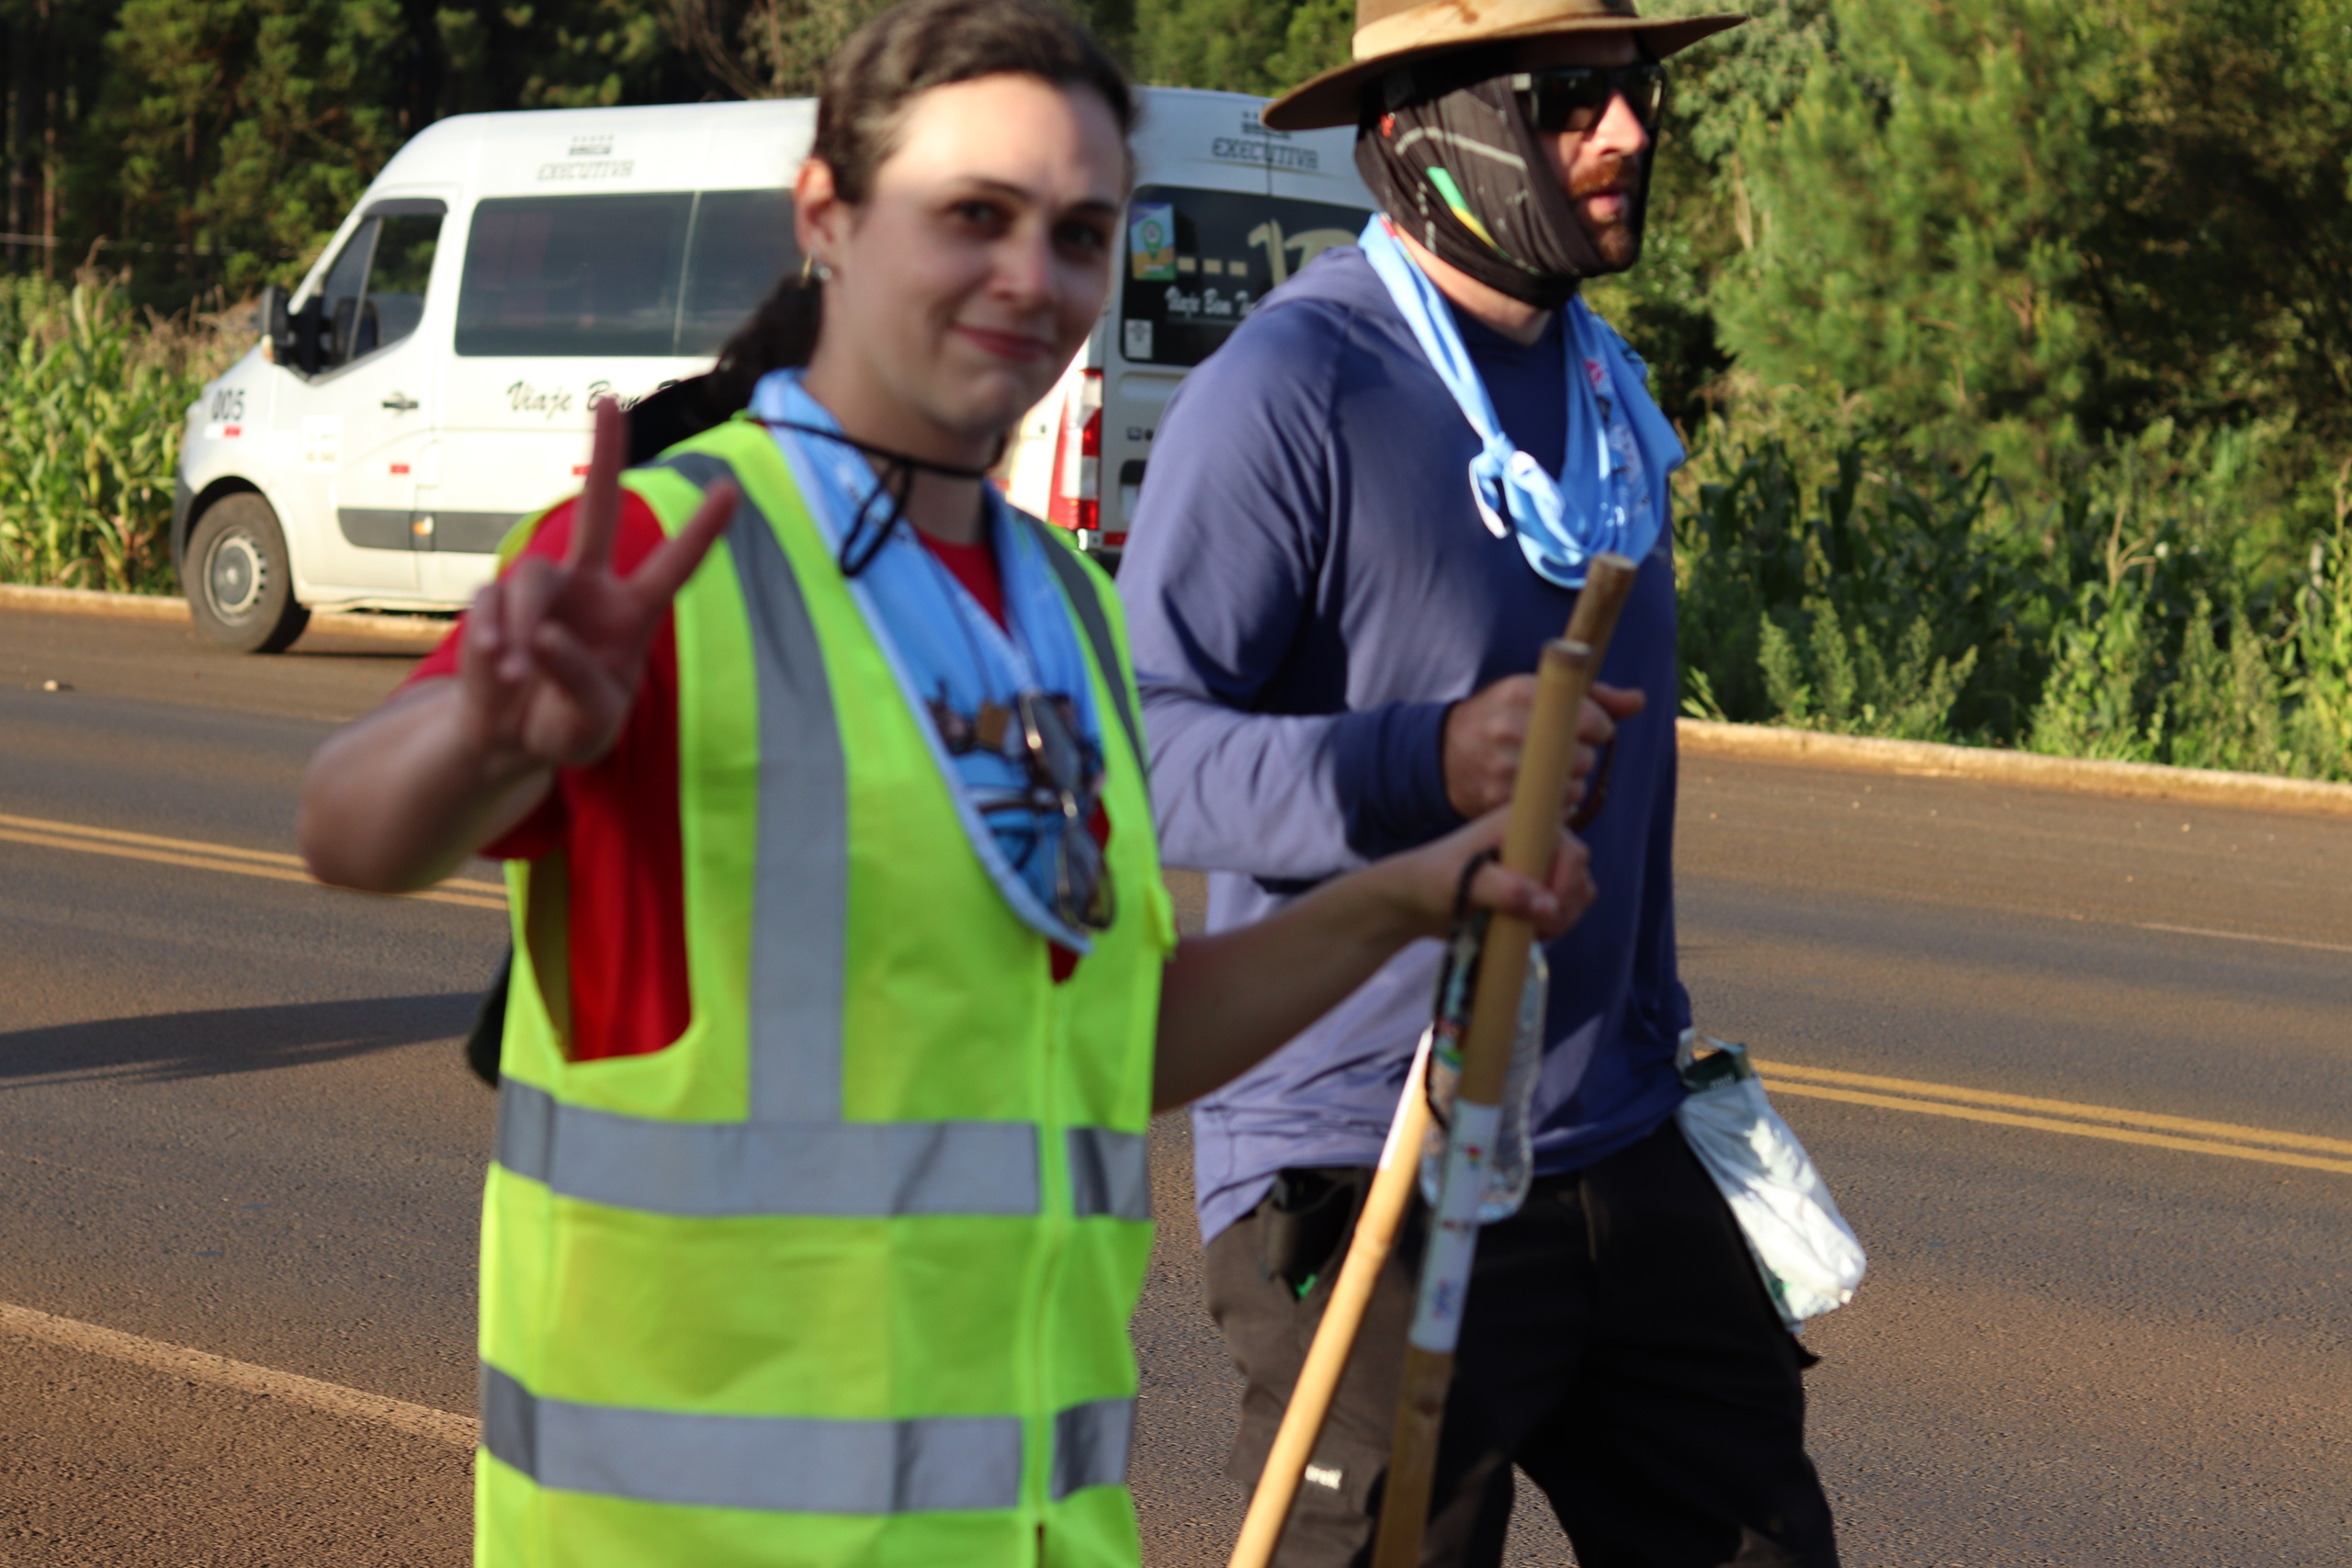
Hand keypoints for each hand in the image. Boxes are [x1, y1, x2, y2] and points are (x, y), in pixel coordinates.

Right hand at [458, 397, 736, 774]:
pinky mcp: (494, 604)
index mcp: (632, 614)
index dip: (701, 531)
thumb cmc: (568, 725)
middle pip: (595, 509)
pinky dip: (493, 642)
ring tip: (519, 675)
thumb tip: (547, 633)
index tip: (731, 488)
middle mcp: (589, 589)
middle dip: (602, 452)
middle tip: (609, 398)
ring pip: (530, 579)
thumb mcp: (593, 721)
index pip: (673, 567)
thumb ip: (580, 678)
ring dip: (523, 626)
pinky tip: (501, 671)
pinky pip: (491, 606)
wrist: (511, 741)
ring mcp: (541, 592)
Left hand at [1381, 807, 1595, 943]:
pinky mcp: (1538, 888)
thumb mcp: (1463, 883)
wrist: (1416, 900)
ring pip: (1578, 894)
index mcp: (1523, 823)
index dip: (1564, 883)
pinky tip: (1528, 932)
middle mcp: (1538, 839)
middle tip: (1532, 929)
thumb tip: (1548, 905)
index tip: (1542, 910)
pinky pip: (1567, 907)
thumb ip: (1504, 891)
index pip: (1571, 851)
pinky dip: (1556, 923)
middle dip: (1562, 908)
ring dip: (1561, 919)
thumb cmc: (1433, 881)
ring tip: (1525, 931)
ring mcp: (1540, 864)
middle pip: (1579, 875)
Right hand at [1442, 678, 1646, 819]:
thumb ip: (1593, 697)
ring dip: (1571, 784)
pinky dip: (1555, 806)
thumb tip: (1638, 701)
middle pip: (1581, 756)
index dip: (1599, 727)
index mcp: (1520, 691)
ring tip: (1549, 773)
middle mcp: (1507, 727)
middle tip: (1564, 753)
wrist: (1446, 753)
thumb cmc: (1505, 718)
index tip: (1592, 729)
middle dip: (1583, 757)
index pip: (1587, 716)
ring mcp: (1500, 766)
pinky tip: (1540, 792)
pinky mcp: (1497, 800)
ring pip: (1570, 787)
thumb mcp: (1539, 694)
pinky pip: (1552, 812)